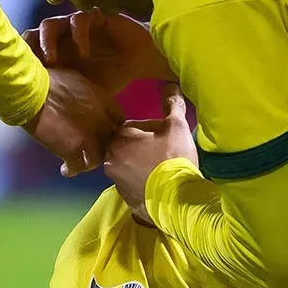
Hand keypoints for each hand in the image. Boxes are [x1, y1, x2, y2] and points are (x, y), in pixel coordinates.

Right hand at [25, 66, 124, 177]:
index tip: (102, 131)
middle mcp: (101, 120)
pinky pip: (79, 166)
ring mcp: (89, 136)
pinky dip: (72, 170)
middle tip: (91, 148)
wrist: (32, 93)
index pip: (119, 120)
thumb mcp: (77, 80)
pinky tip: (66, 170)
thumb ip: (88, 93)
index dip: (111, 127)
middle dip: (102, 145)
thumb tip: (86, 98)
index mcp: (103, 101)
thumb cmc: (49, 80)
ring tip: (79, 163)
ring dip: (89, 161)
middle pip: (111, 140)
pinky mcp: (73, 149)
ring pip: (99, 157)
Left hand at [26, 10, 174, 95]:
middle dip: (28, 48)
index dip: (22, 62)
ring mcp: (75, 27)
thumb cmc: (112, 77)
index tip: (20, 80)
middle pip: (32, 35)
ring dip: (47, 41)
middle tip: (32, 66)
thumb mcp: (86, 93)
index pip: (28, 52)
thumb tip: (51, 132)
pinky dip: (78, 36)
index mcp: (55, 55)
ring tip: (53, 60)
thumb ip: (70, 100)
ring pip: (50, 24)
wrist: (141, 60)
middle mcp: (61, 39)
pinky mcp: (93, 17)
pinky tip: (84, 53)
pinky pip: (79, 20)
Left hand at [103, 84, 196, 223]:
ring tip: (162, 166)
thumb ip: (172, 104)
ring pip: (128, 164)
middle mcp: (111, 160)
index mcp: (119, 140)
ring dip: (141, 163)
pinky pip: (132, 182)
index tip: (163, 135)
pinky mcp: (125, 198)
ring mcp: (116, 181)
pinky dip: (142, 180)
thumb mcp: (177, 126)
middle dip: (142, 146)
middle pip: (126, 146)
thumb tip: (170, 86)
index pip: (129, 126)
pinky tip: (159, 181)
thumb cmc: (174, 158)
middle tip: (163, 150)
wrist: (177, 201)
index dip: (149, 128)